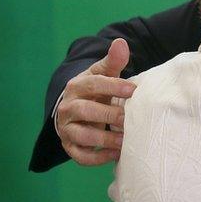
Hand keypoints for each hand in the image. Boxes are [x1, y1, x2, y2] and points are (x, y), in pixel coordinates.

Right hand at [56, 38, 135, 164]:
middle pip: (85, 111)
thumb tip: (121, 43)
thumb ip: (113, 61)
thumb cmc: (96, 90)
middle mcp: (68, 107)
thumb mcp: (103, 74)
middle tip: (129, 119)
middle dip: (108, 115)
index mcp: (77, 86)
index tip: (133, 90)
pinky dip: (96, 158)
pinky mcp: (70, 146)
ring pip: (81, 135)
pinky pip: (80, 155)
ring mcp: (67, 128)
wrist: (76, 109)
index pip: (93, 84)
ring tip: (126, 141)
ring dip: (104, 140)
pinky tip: (115, 154)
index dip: (113, 86)